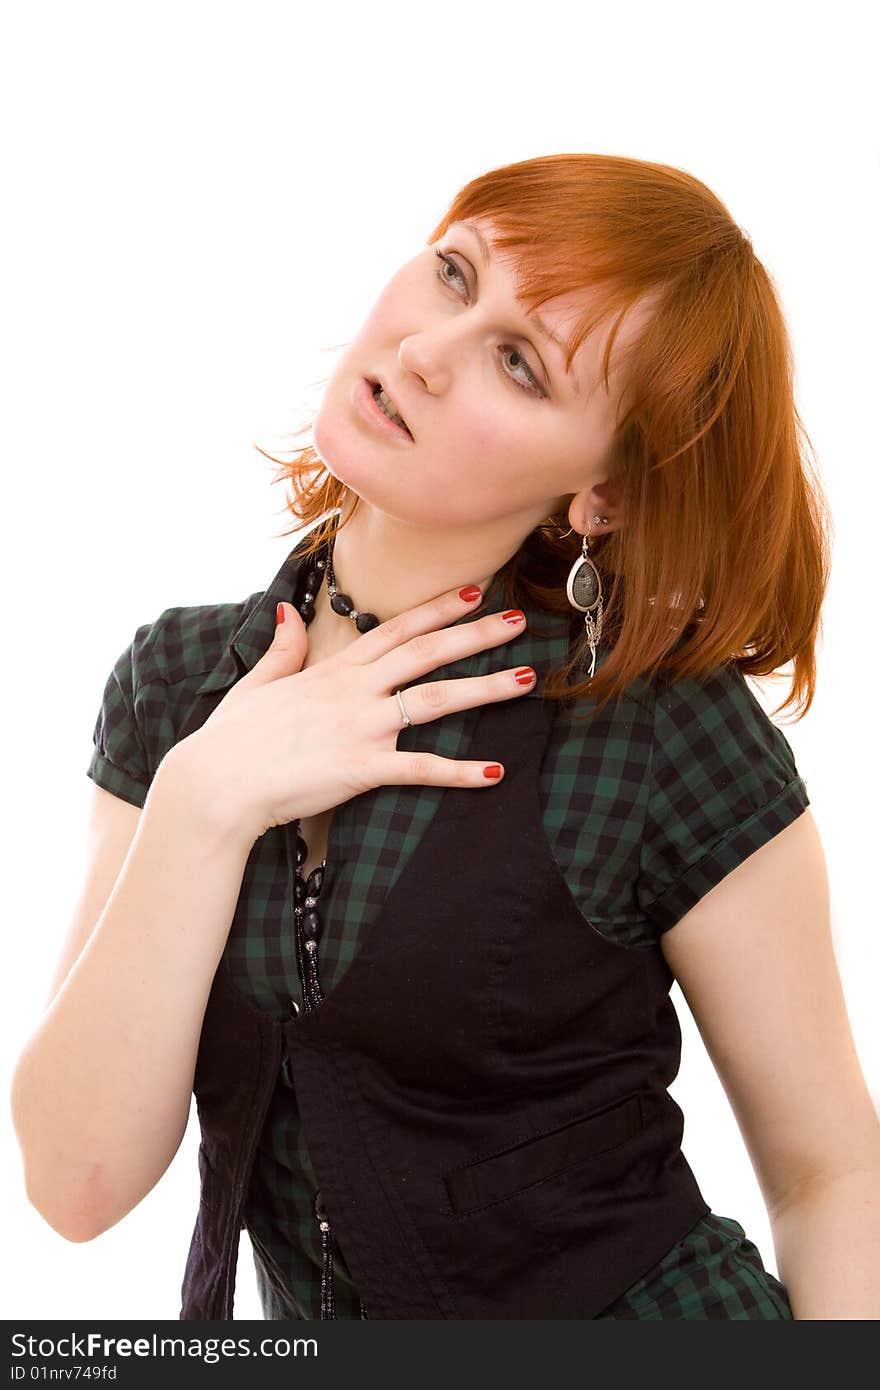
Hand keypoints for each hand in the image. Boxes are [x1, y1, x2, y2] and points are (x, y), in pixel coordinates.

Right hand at [178, 583, 534, 843]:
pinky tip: (496, 772)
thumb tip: (288, 610)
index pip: (396, 630)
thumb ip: (283, 647)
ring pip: (436, 701)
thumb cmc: (232, 738)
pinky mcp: (361, 768)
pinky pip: (421, 769)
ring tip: (526, 680)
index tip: (473, 591)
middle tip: (520, 619)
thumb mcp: (257, 682)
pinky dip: (461, 773)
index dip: (437, 609)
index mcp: (334, 671)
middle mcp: (355, 692)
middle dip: (477, 634)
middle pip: (427, 654)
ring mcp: (361, 728)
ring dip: (485, 688)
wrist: (215, 783)